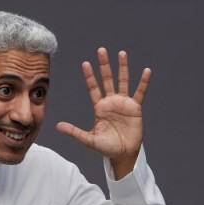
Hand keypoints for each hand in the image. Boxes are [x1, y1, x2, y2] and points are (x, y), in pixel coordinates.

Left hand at [56, 48, 149, 175]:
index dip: (90, 76)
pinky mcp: (135, 108)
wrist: (122, 154)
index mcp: (99, 107)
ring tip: (121, 53)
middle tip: (101, 50)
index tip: (85, 63)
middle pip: (107, 79)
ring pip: (123, 81)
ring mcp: (123, 103)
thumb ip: (74, 132)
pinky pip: (140, 92)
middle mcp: (111, 102)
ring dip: (122, 68)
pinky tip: (146, 71)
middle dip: (104, 65)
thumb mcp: (88, 139)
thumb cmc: (106, 148)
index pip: (93, 88)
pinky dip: (143, 82)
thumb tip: (57, 126)